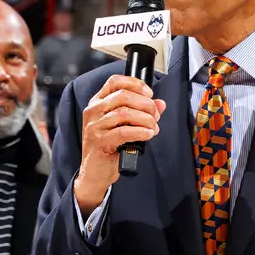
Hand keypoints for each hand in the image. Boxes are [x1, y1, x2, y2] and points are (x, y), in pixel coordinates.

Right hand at [73, 75, 166, 214]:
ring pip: (124, 113)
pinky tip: (148, 134)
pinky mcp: (100, 141)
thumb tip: (160, 104)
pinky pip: (124, 132)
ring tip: (152, 127)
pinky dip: (140, 132)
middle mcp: (94, 111)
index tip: (150, 93)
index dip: (135, 84)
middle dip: (145, 104)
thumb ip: (141, 112)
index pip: (114, 82)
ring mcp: (95, 126)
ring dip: (145, 119)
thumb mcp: (124, 126)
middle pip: (123, 95)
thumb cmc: (108, 147)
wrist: (95, 172)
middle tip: (155, 115)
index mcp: (98, 103)